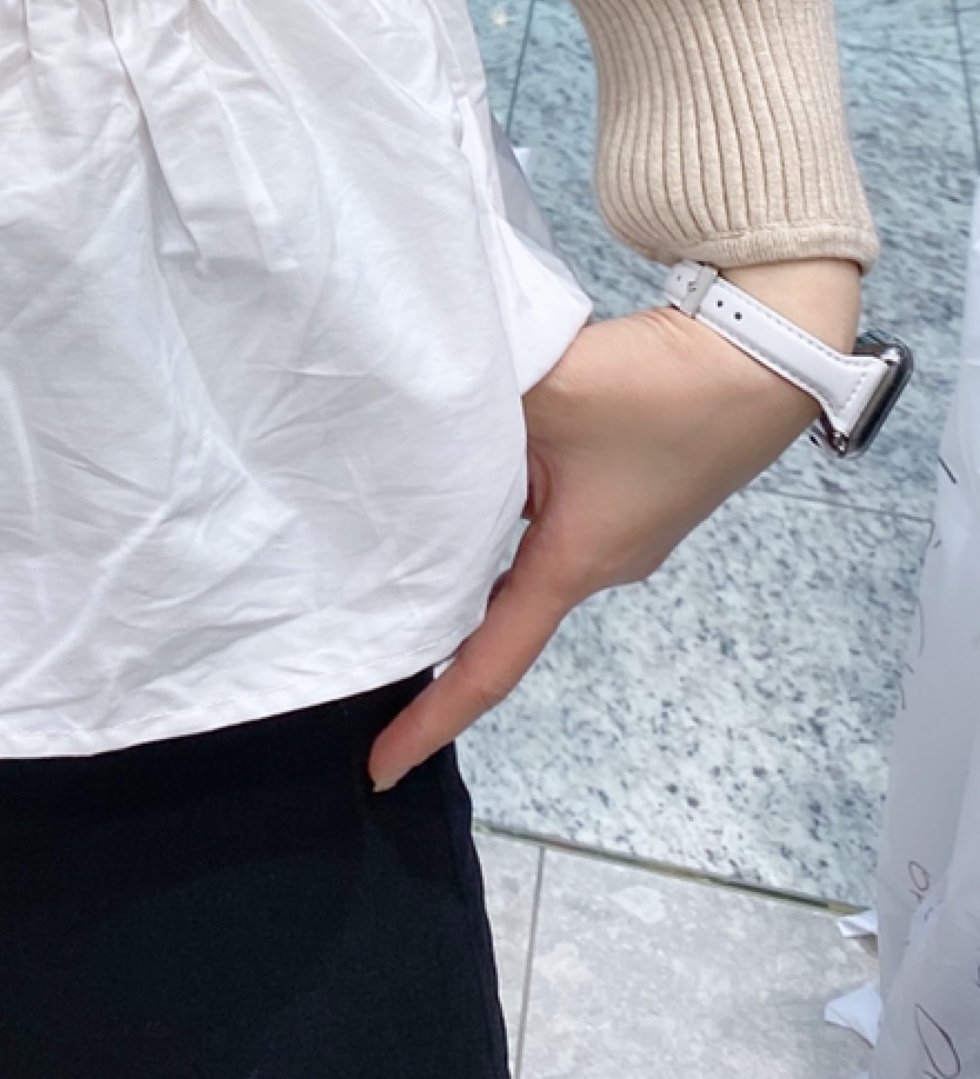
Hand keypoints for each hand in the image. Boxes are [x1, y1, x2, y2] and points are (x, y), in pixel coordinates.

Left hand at [368, 257, 862, 791]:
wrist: (761, 355)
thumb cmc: (662, 390)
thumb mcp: (545, 398)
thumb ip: (471, 416)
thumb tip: (412, 421)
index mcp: (574, 564)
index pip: (488, 664)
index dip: (431, 718)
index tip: (380, 767)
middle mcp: (600, 563)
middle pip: (499, 614)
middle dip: (436, 627)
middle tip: (361, 635)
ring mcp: (619, 531)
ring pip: (522, 556)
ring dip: (468, 555)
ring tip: (393, 546)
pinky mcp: (628, 493)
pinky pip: (548, 519)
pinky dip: (502, 511)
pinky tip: (467, 475)